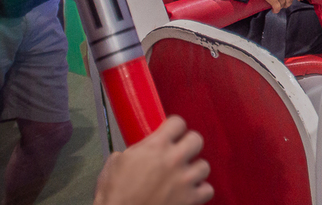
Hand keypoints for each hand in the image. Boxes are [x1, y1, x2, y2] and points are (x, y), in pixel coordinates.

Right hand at [93, 115, 212, 204]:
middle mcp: (174, 159)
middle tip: (179, 152)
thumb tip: (142, 150)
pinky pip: (207, 189)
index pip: (177, 123)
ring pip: (204, 166)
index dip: (173, 127)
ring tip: (183, 175)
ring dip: (194, 170)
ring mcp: (185, 180)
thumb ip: (135, 150)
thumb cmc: (113, 196)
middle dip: (187, 144)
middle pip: (196, 139)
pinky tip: (189, 192)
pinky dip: (200, 191)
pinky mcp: (190, 199)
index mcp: (156, 147)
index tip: (171, 132)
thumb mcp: (114, 163)